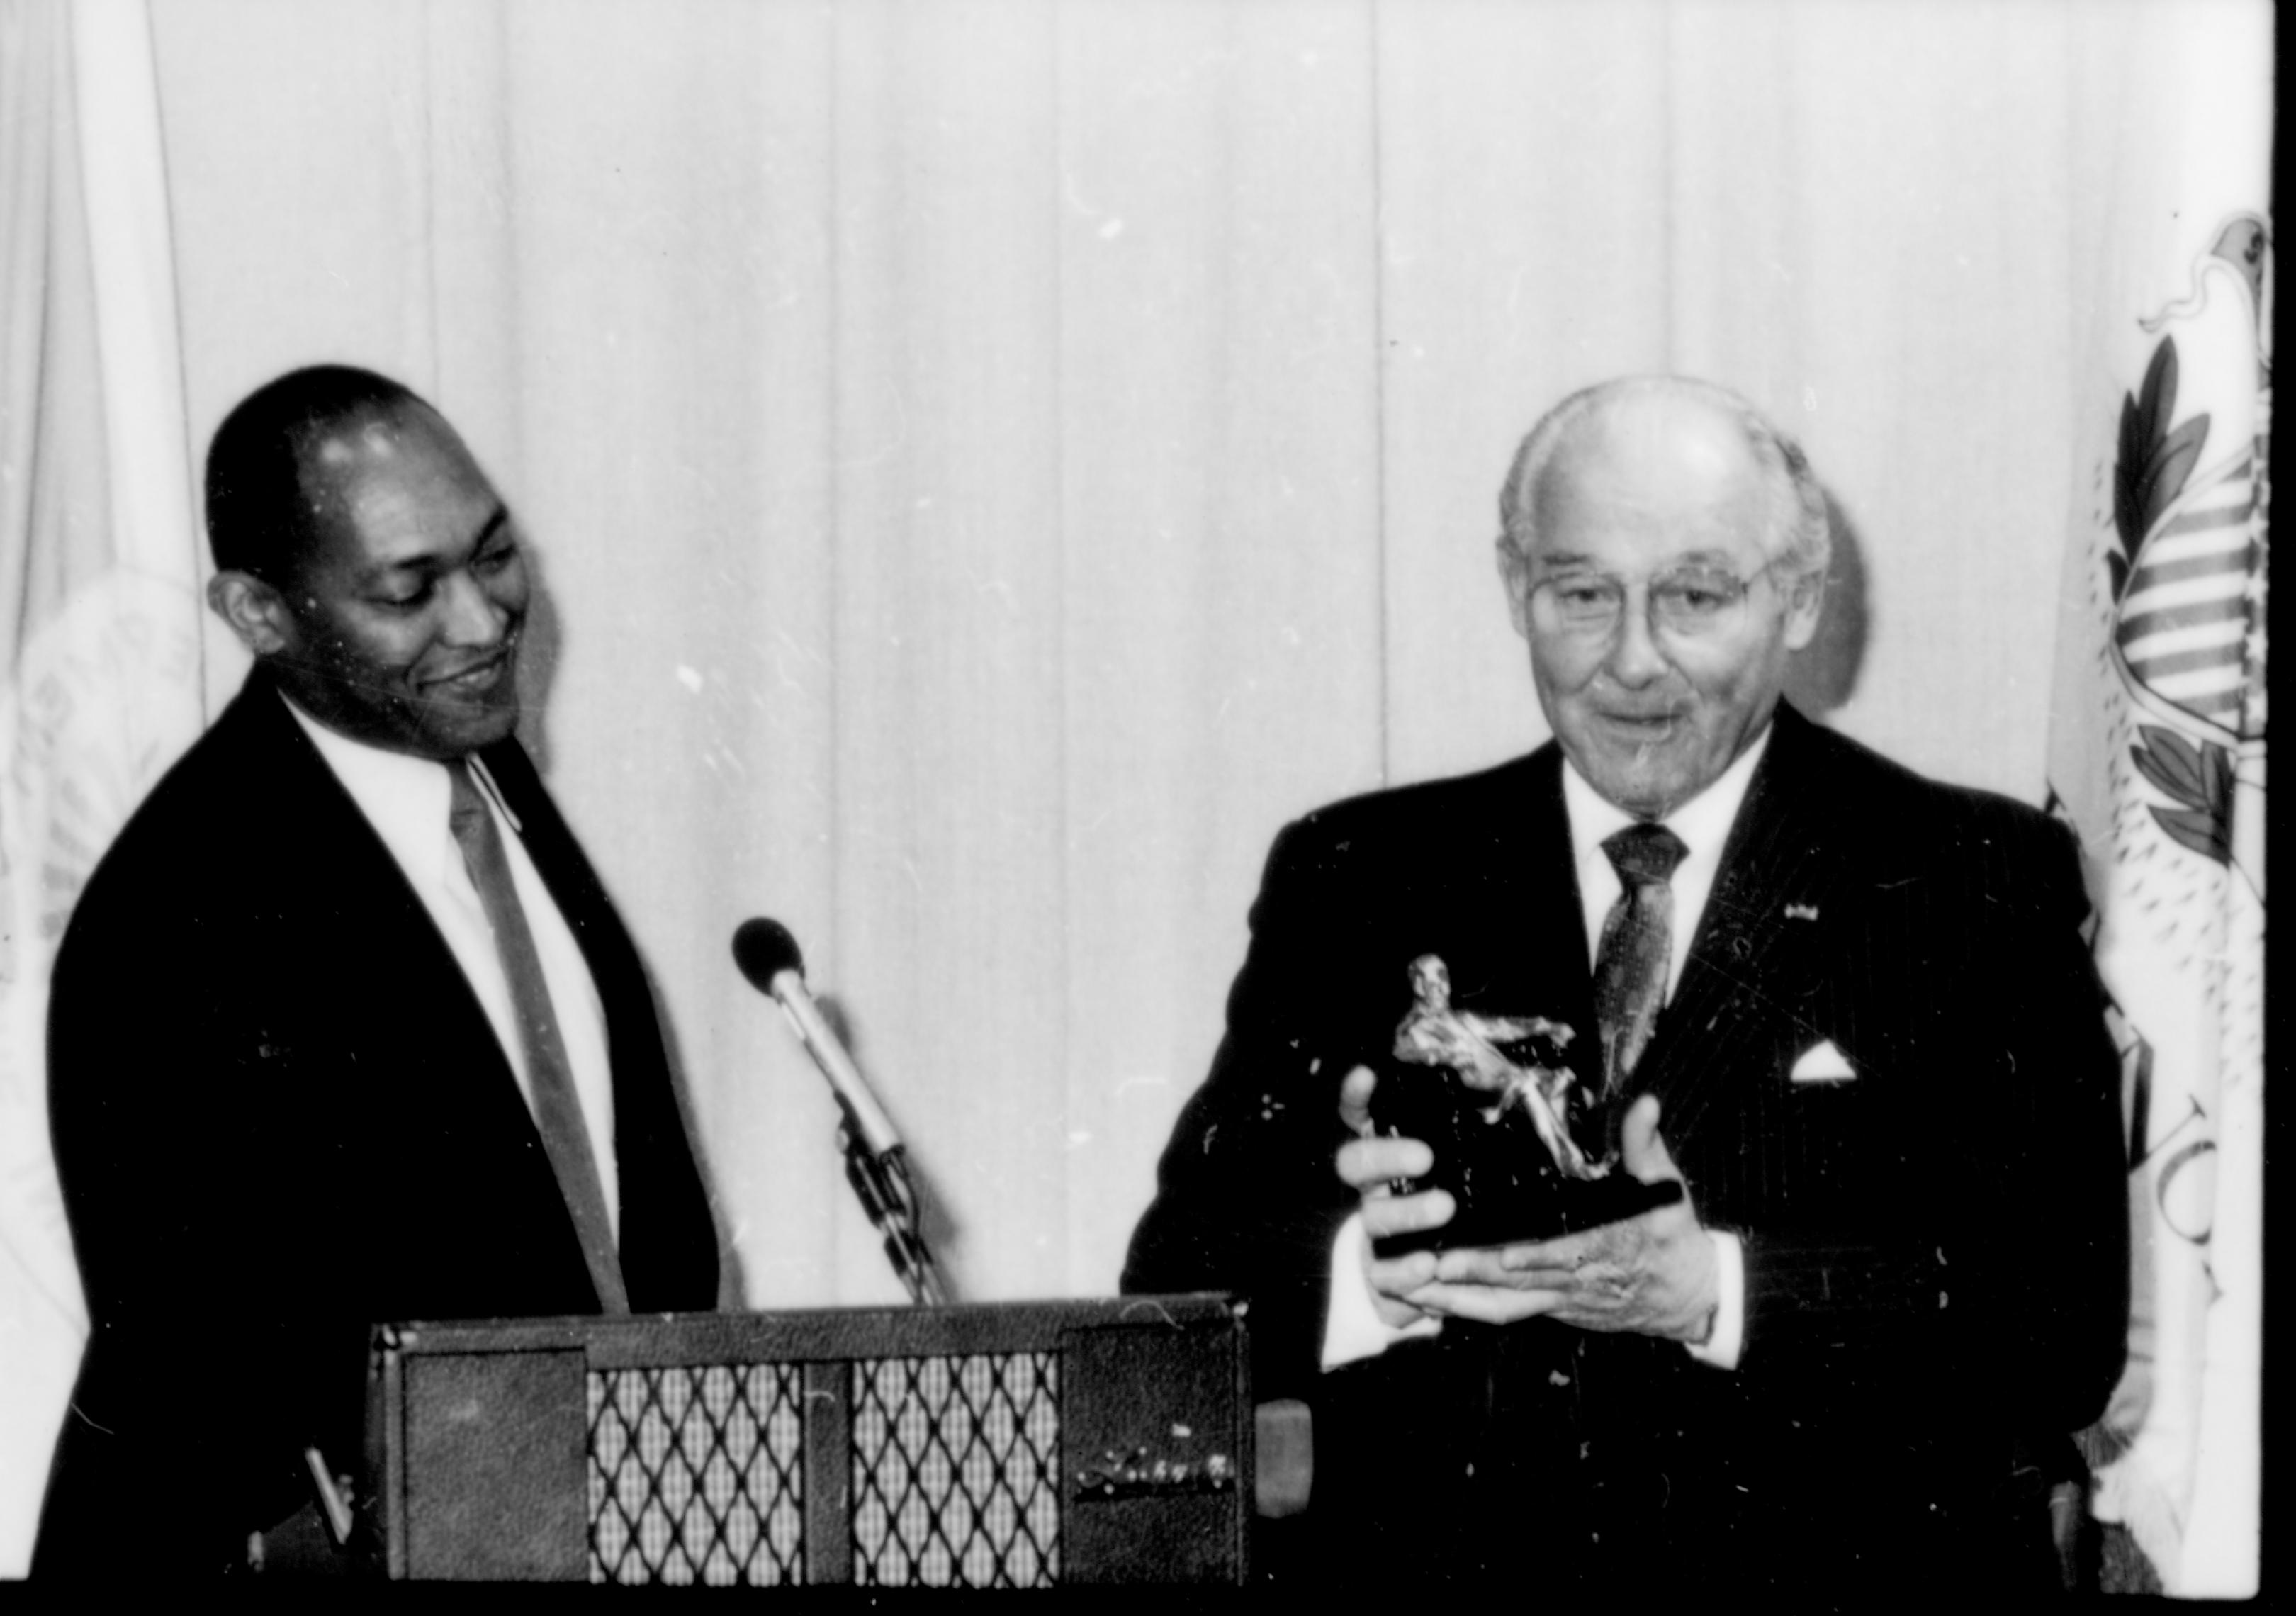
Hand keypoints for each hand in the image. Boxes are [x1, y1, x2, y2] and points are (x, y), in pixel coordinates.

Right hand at [1334, 1065, 1452, 1328]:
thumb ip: (1467, 1148)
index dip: (1357, 1099)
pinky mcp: (1380, 1280)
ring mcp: (1372, 1237)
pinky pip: (1385, 1276)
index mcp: (1387, 1160)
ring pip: (1376, 1218)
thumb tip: (1499, 1104)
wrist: (1442, 1286)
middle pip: (1356, 1164)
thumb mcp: (1464, 1177)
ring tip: (1445, 1207)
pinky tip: (1427, 1265)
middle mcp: (1373, 1193)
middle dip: (1386, 1157)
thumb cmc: (1458, 1217)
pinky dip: (1404, 1271)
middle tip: (1425, 1157)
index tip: (1366, 1076)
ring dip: (1407, 1212)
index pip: (1360, 1121)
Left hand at [1411, 1094, 1719, 1339]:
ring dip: (1459, 1299)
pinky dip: (1469, 1308)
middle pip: (1520, 1282)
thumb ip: (1646, 1145)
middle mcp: (1577, 1279)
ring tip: (1414, 1287)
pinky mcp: (1551, 1308)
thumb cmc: (1671, 1236)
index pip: (1565, 1253)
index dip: (1534, 1256)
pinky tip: (1431, 1300)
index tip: (1500, 1252)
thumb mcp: (1666, 1187)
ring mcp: (1561, 1298)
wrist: (1686, 1296)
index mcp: (1605, 1246)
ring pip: (1505, 1304)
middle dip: (1474, 1276)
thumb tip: (1646, 1103)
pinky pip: (1505, 1311)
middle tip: (1429, 1265)